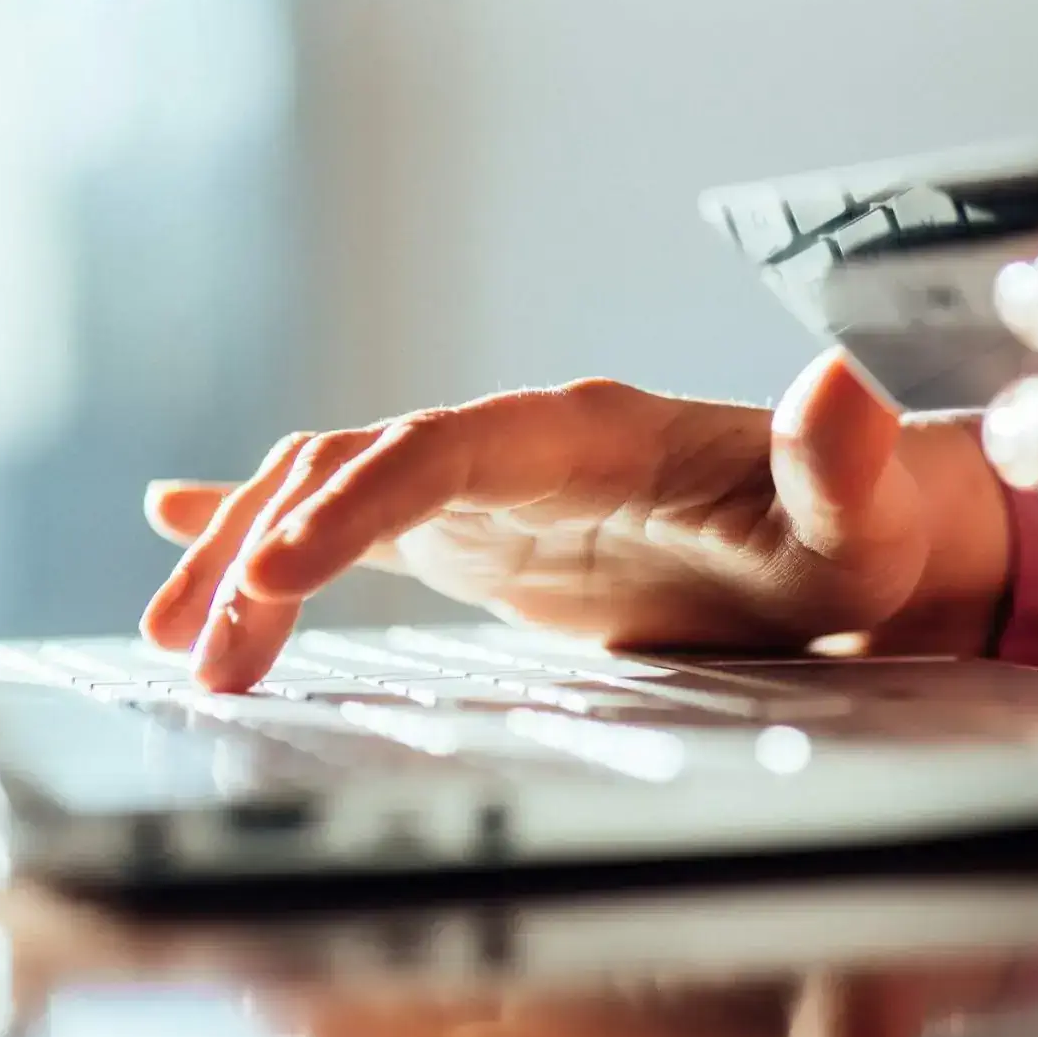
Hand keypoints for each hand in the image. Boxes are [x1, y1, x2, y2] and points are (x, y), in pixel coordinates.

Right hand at [140, 351, 1010, 689]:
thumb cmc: (855, 536)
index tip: (273, 574)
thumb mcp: (862, 521)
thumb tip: (837, 384)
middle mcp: (520, 442)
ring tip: (176, 640)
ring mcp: (491, 483)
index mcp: (590, 433)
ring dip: (248, 553)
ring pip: (336, 489)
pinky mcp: (481, 528)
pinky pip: (354, 511)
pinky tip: (179, 525)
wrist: (847, 540)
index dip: (353, 502)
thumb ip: (842, 463)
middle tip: (199, 652)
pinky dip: (266, 518)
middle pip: (359, 465)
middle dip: (266, 547)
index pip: (443, 449)